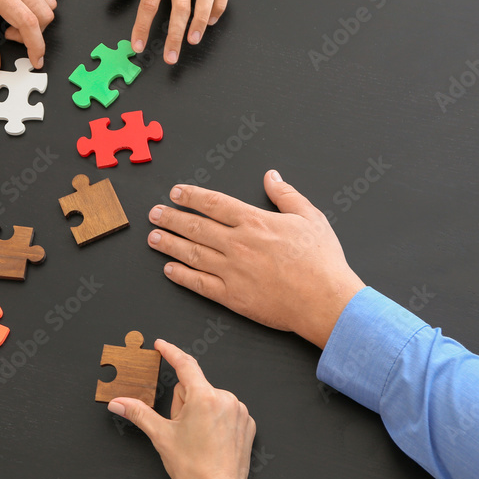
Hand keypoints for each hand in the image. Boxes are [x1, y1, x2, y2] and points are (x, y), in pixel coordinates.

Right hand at [108, 340, 273, 478]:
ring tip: (197, 438)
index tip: (161, 344)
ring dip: (199, 411)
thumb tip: (117, 402)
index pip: (185, 364)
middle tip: (180, 429)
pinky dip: (215, 420)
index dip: (170, 352)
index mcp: (204, 397)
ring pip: (209, 399)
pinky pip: (225, 410)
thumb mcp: (161, 436)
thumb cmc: (194, 469)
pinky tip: (211, 440)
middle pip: (194, 387)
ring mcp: (239, 410)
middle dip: (183, 403)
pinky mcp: (247, 423)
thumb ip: (138, 412)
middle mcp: (225, 398)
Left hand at [147, 171, 365, 347]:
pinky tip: (169, 270)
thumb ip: (286, 195)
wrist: (325, 301)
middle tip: (154, 214)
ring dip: (169, 244)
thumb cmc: (321, 261)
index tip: (175, 193)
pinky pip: (199, 284)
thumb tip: (271, 177)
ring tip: (153, 238)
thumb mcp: (310, 217)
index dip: (191, 197)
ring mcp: (232, 271)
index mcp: (254, 222)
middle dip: (171, 219)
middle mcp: (238, 244)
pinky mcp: (232, 297)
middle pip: (196, 227)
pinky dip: (182, 276)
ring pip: (192, 253)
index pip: (213, 204)